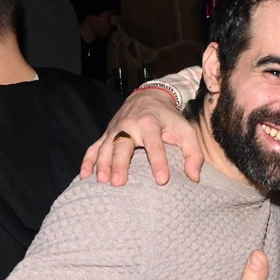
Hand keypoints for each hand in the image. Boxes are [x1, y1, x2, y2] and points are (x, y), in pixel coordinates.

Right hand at [79, 87, 202, 185]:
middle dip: (120, 163)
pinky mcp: (106, 133)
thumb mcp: (186, 131)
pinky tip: (85, 176)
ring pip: (105, 146)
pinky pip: (94, 147)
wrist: (149, 96)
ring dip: (102, 164)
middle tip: (119, 183)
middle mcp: (130, 125)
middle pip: (123, 145)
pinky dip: (88, 161)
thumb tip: (194, 177)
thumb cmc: (169, 118)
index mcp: (151, 123)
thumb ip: (193, 153)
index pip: (154, 144)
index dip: (158, 162)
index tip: (161, 180)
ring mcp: (115, 129)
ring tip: (103, 182)